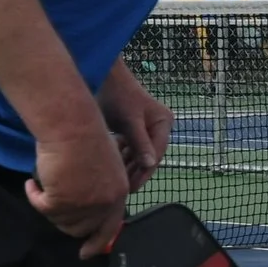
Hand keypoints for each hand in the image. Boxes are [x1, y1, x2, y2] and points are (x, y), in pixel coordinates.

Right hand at [28, 124, 130, 257]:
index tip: (85, 253)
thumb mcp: (105, 165)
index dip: (97, 242)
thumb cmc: (86, 137)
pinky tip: (32, 183)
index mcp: (119, 193)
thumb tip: (87, 206)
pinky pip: (41, 207)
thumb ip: (101, 188)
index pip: (110, 227)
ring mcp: (84, 204)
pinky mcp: (62, 201)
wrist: (72, 126)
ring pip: (59, 220)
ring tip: (45, 183)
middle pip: (81, 228)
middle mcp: (105, 203)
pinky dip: (33, 195)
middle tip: (53, 206)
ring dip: (48, 205)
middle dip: (64, 220)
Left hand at [97, 62, 171, 191]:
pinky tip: (112, 165)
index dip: (145, 172)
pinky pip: (130, 148)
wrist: (103, 77)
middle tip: (122, 189)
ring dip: (128, 166)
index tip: (131, 187)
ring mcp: (147, 127)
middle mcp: (159, 126)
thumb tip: (150, 165)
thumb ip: (140, 143)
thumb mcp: (130, 120)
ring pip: (138, 154)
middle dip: (136, 171)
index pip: (156, 154)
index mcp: (164, 123)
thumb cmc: (118, 95)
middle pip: (148, 155)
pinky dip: (122, 156)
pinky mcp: (134, 128)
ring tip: (116, 180)